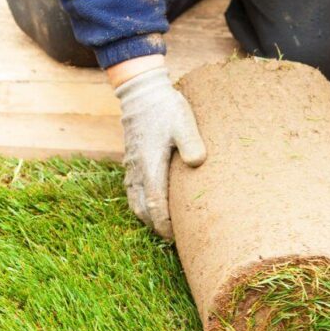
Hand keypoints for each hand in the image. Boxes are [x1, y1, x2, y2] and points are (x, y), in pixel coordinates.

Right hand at [114, 66, 206, 238]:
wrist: (141, 91)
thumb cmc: (166, 107)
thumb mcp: (184, 121)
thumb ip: (191, 142)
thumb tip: (198, 163)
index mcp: (150, 166)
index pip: (155, 206)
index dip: (165, 226)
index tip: (178, 238)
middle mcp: (137, 171)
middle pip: (142, 211)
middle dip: (156, 227)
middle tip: (175, 238)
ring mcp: (132, 167)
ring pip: (135, 203)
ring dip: (148, 218)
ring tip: (166, 227)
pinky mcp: (131, 162)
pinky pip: (133, 192)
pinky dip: (142, 205)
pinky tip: (155, 206)